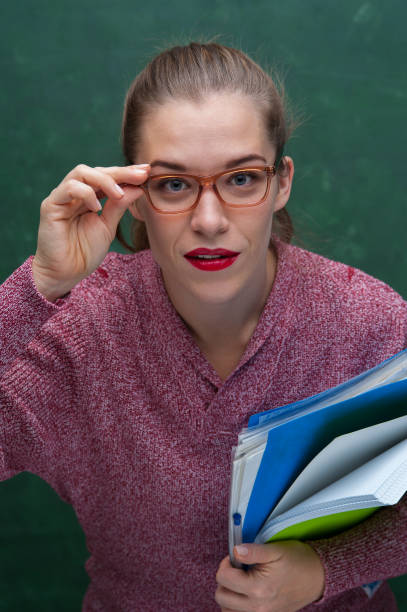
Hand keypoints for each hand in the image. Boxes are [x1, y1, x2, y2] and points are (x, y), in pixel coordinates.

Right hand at [32, 163, 149, 300]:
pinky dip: (85, 193)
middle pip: (96, 170)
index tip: (147, 172)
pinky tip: (96, 207)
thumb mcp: (108, 226)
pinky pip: (68, 188)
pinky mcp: (50, 206)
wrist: (66, 274)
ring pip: (81, 173)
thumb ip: (119, 206)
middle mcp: (73, 193)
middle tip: (140, 175)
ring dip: (104, 181)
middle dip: (120, 172)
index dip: (126, 173)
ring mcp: (61, 198)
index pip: (107, 176)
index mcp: (88, 197)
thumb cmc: (84, 253)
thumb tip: (138, 188)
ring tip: (118, 196)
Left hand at [215, 541, 324, 611]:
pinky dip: (236, 606)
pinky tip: (245, 593)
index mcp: (258, 588)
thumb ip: (253, 551)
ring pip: (227, 609)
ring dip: (229, 593)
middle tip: (237, 568)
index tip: (237, 557)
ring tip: (241, 580)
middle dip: (224, 578)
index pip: (223, 578)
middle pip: (221, 596)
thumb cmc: (298, 560)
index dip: (226, 563)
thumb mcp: (275, 550)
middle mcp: (258, 607)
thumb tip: (235, 551)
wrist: (318, 577)